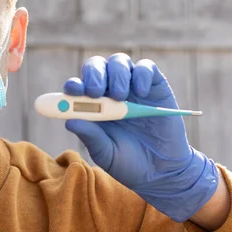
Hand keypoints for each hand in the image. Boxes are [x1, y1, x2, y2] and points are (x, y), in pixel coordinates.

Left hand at [64, 54, 218, 221]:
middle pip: (96, 67)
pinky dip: (141, 74)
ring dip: (115, 74)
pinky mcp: (155, 85)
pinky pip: (146, 67)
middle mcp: (109, 91)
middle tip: (95, 91)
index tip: (72, 91)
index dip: (73, 85)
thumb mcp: (105, 153)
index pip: (77, 86)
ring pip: (119, 62)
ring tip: (120, 97)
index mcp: (91, 106)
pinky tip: (141, 92)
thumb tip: (70, 122)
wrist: (161, 170)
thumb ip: (90, 137)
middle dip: (93, 75)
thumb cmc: (127, 161)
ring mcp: (132, 86)